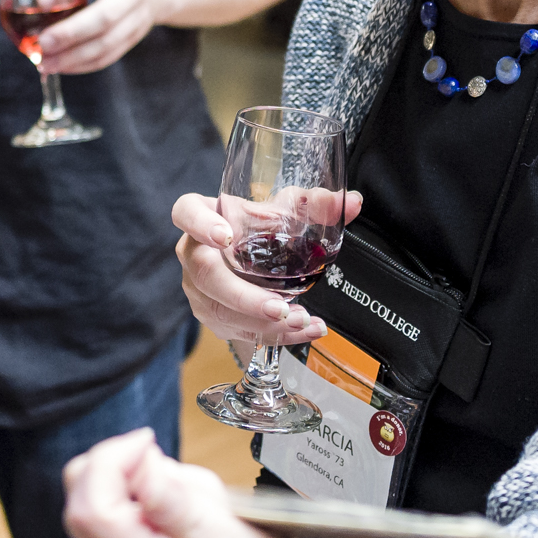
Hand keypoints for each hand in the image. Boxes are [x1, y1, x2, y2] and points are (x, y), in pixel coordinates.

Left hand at [20, 0, 173, 75]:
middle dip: (71, 32)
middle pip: (105, 16)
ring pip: (108, 43)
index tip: (40, 1)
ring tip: (45, 62)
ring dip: (74, 57)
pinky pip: (110, 56)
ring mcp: (138, 17)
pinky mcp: (136, 37)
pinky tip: (61, 67)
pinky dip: (84, 65)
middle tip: (43, 42)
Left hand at [62, 429, 382, 537]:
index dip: (110, 461)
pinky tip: (200, 527)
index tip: (152, 445)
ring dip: (155, 486)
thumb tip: (141, 468)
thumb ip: (190, 514)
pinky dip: (158, 504)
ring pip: (109, 499)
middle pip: (86, 496)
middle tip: (193, 486)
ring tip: (213, 517)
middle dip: (135, 467)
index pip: (89, 509)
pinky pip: (124, 517)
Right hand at [173, 189, 361, 351]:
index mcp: (202, 214)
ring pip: (220, 310)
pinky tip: (301, 331)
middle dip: (243, 296)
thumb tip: (351, 203)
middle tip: (278, 306)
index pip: (185, 213)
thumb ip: (316, 204)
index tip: (225, 236)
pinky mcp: (212, 315)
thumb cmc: (260, 225)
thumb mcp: (286, 208)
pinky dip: (272, 335)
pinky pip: (237, 330)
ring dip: (262, 323)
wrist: (250, 252)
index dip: (200, 225)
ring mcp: (198, 288)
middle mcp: (192, 252)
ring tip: (301, 321)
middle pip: (205, 274)